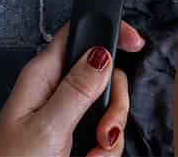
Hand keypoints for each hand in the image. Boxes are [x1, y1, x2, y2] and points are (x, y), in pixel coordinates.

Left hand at [0, 23, 144, 156]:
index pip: (78, 34)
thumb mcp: (47, 126)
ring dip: (108, 139)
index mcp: (43, 75)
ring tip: (90, 155)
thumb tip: (100, 53)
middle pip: (103, 78)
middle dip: (113, 106)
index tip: (135, 43)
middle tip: (102, 132)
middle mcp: (55, 91)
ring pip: (106, 112)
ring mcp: (64, 117)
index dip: (107, 32)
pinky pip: (102, 139)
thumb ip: (76, 90)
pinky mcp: (71, 140)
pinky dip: (102, 154)